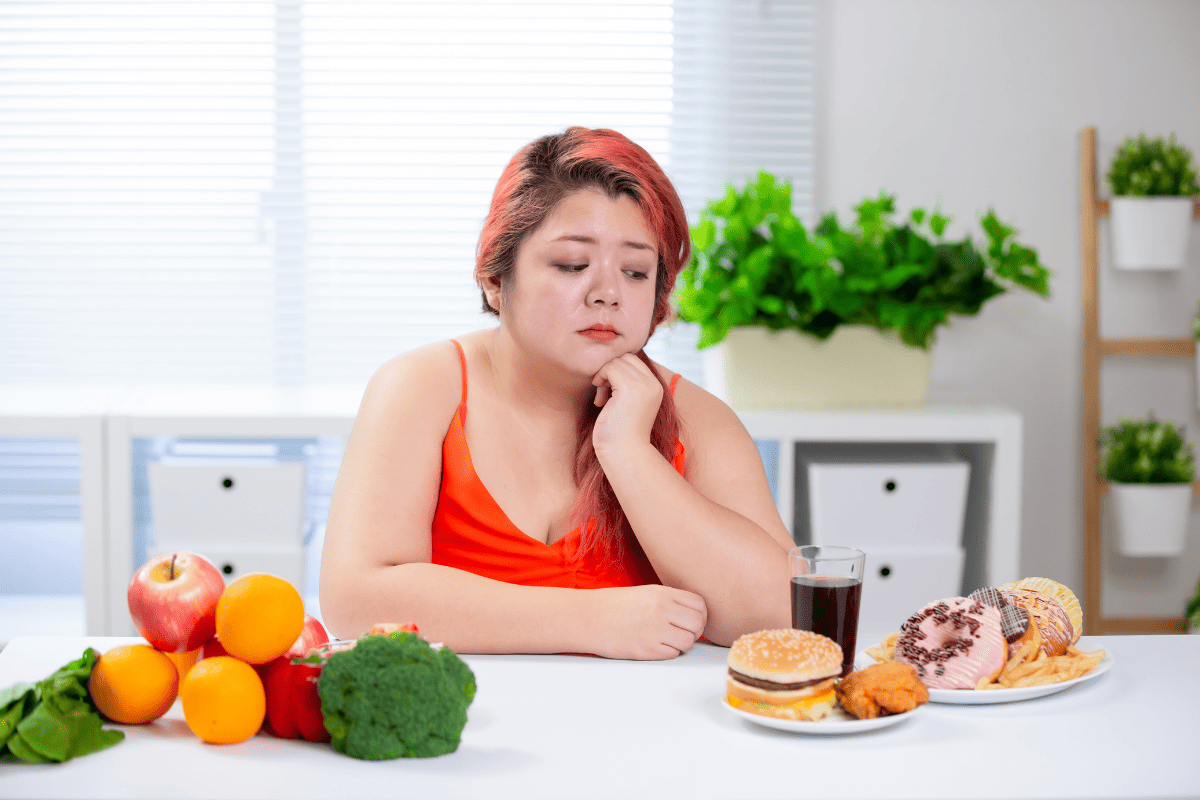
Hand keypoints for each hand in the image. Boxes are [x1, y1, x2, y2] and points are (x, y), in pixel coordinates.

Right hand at [583, 585, 707, 659]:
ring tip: (667, 640)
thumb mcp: (645, 593)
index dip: (700, 615)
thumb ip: (669, 601)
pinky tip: (655, 646)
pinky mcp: (646, 650)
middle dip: (695, 631)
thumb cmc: (614, 605)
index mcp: (662, 593)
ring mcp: (654, 630)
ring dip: (682, 644)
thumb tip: (693, 614)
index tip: (692, 620)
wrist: (588, 618)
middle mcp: (661, 610)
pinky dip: (668, 653)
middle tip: (683, 633)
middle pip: (698, 624)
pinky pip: (672, 654)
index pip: (699, 604)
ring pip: (688, 642)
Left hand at [591, 353, 662, 460]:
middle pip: (625, 359)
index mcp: (655, 387)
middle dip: (609, 372)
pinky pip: (609, 368)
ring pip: (616, 362)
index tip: (609, 392)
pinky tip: (600, 400)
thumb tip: (611, 364)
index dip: (617, 371)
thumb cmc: (621, 433)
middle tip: (604, 395)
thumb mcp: (628, 404)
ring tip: (602, 400)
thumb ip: (626, 386)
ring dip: (603, 378)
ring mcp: (643, 385)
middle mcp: (652, 383)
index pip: (634, 361)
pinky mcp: (629, 388)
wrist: (625, 453)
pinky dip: (600, 379)